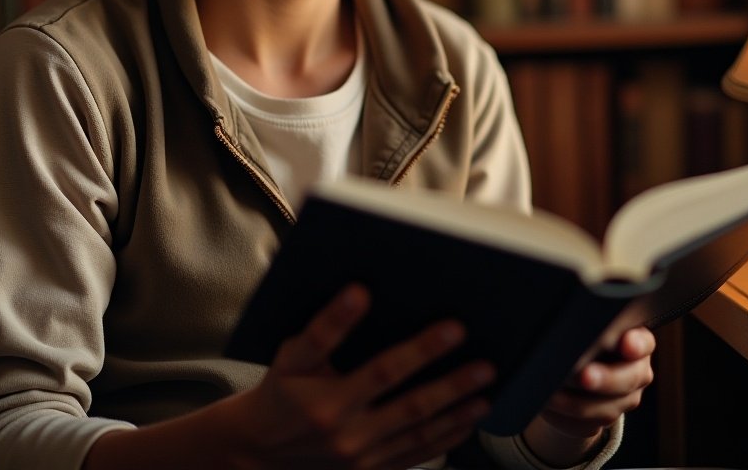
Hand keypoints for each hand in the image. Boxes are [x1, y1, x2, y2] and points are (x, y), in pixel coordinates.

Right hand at [233, 283, 495, 468]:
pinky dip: (446, 440)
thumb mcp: (291, 355)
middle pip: (411, 407)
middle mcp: (350, 435)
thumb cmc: (280, 392)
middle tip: (485, 364)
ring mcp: (365, 459)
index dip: (419, 350)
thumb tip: (358, 293)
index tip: (453, 329)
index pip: (383, 372)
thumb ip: (325, 327)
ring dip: (457, 412)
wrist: (261, 450)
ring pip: (420, 434)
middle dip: (452, 384)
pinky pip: (416, 455)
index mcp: (329, 401)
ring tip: (486, 392)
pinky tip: (468, 421)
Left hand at [522, 326, 655, 465]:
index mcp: (634, 340)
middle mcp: (635, 371)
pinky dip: (565, 418)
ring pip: (607, 409)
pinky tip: (547, 407)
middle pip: (627, 379)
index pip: (643, 341)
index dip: (636, 344)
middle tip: (583, 376)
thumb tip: (562, 316)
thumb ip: (584, 322)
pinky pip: (588, 425)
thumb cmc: (579, 334)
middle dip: (604, 379)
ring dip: (576, 404)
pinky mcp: (603, 420)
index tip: (625, 344)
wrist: (572, 367)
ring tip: (551, 394)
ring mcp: (624, 400)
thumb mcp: (584, 325)